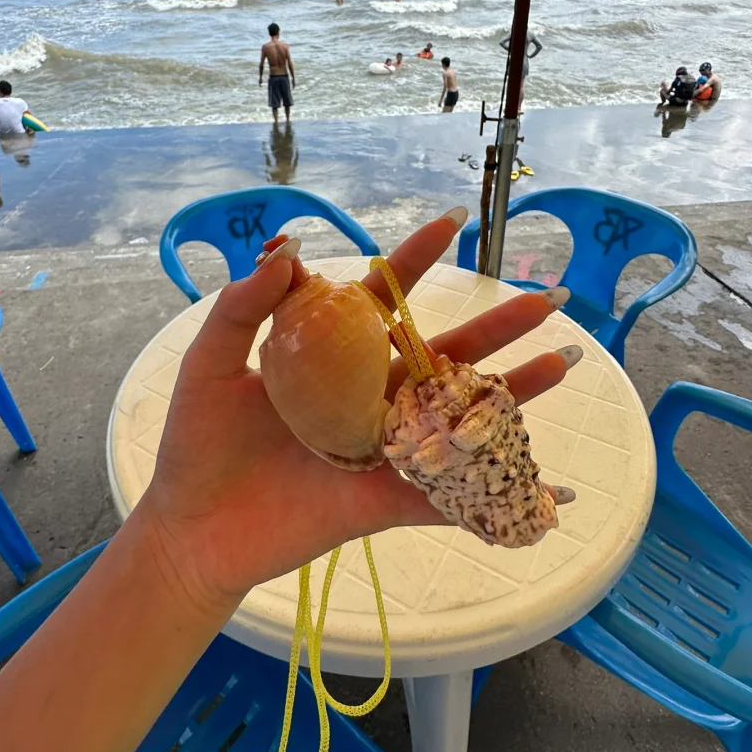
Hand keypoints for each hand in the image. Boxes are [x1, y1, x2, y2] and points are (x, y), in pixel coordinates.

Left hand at [141, 212, 577, 614]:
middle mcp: (365, 395)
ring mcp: (381, 446)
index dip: (415, 260)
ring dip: (512, 390)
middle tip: (545, 298)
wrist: (190, 529)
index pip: (381, 298)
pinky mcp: (384, 499)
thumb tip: (286, 247)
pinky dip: (491, 482)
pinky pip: (447, 489)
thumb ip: (244, 306)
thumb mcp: (209, 363)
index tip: (451, 222)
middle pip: (442, 350)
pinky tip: (542, 475)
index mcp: (328, 357)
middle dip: (495, 324)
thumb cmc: (197, 444)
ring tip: (561, 362)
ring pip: (457, 412)